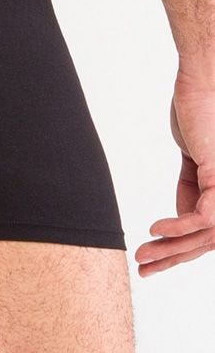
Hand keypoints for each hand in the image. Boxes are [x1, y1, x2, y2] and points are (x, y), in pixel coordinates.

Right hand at [135, 67, 214, 275]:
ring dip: (171, 248)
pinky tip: (155, 229)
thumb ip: (192, 188)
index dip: (181, 251)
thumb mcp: (194, 159)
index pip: (208, 234)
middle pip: (207, 241)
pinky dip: (177, 225)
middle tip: (145, 269)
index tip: (155, 261)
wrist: (202, 83)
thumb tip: (183, 219)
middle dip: (174, 258)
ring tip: (143, 255)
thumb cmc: (200, 114)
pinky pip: (202, 216)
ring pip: (204, 234)